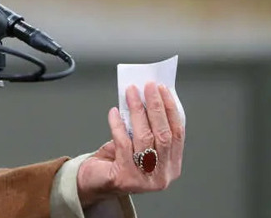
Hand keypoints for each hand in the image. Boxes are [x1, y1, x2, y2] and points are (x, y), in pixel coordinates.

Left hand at [76, 82, 184, 205]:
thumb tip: (146, 97)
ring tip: (131, 94)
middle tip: (148, 87)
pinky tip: (114, 112)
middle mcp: (162, 175)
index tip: (162, 90)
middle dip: (156, 107)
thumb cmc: (116, 162)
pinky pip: (123, 143)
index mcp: (171, 166)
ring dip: (137, 111)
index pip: (177, 134)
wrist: (94, 183)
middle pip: (163, 135)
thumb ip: (147, 128)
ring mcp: (145, 178)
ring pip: (144, 137)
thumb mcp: (139, 145)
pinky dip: (118, 125)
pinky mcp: (126, 177)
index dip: (170, 109)